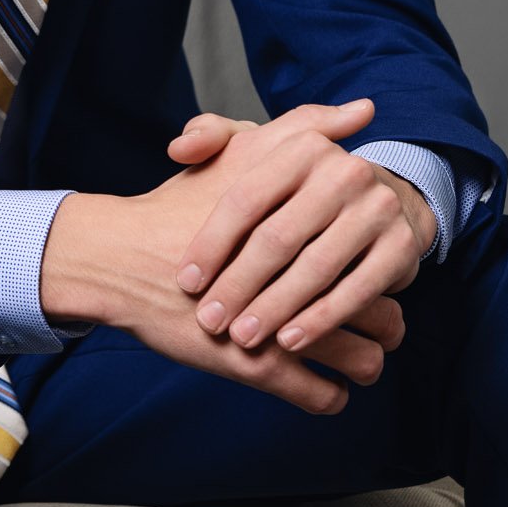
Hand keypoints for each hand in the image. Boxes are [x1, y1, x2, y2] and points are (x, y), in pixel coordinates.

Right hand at [40, 101, 399, 415]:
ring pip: (360, 359)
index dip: (382, 271)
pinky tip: (327, 390)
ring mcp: (282, 325)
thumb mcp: (244, 152)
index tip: (375, 274)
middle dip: (386, 325)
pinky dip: (330, 397)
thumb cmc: (183, 204)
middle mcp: (303, 279)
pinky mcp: (258, 368)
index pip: (373, 260)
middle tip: (381, 326)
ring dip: (365, 363)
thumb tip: (364, 109)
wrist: (122, 257)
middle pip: (378, 312)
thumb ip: (305, 129)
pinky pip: (320, 396)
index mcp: (309, 228)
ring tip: (359, 359)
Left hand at [164, 100, 429, 356]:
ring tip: (242, 337)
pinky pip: (355, 291)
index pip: (246, 199)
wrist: (381, 201)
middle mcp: (345, 171)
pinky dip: (320, 320)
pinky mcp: (401, 247)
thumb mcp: (256, 151)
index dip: (212, 243)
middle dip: (239, 284)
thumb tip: (178, 149)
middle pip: (278, 237)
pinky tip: (289, 341)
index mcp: (302, 146)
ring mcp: (378, 208)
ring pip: (315, 268)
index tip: (186, 281)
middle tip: (210, 320)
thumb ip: (209, 139)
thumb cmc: (298, 186)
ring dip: (274, 308)